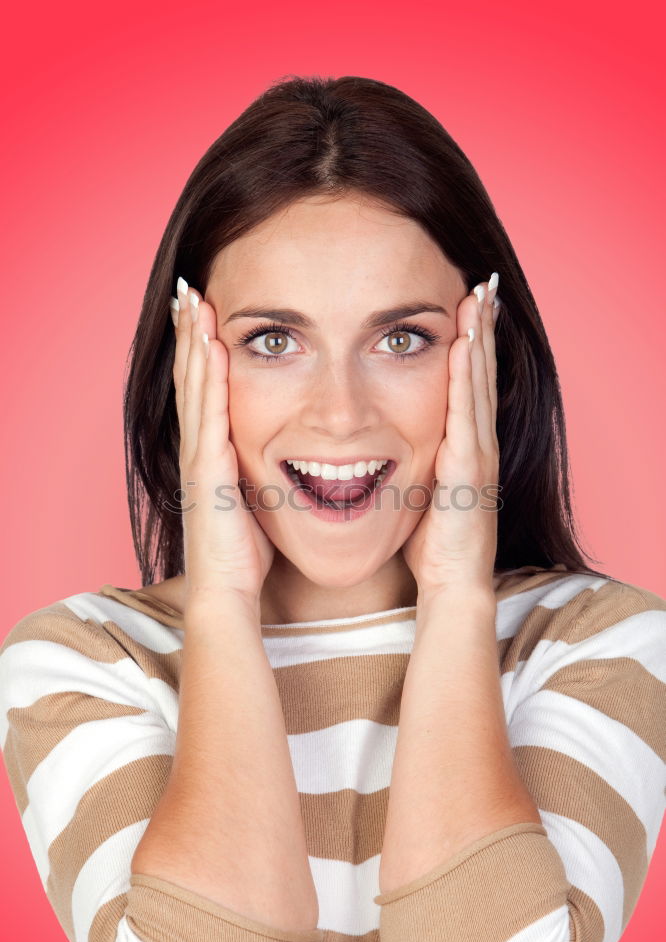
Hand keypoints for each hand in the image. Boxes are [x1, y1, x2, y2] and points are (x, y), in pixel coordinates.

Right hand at [172, 279, 274, 610]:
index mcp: (212, 453)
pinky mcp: (210, 471)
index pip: (205, 389)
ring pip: (196, 388)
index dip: (200, 350)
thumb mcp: (253, 501)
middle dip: (189, 333)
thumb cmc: (244, 553)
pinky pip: (209, 415)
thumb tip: (282, 454)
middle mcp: (200, 448)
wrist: (226, 592)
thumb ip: (256, 472)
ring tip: (191, 301)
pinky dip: (209, 379)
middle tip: (186, 289)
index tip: (202, 312)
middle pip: (193, 378)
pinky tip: (212, 347)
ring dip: (193, 342)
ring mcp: (201, 457)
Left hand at [401, 276, 500, 599]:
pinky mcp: (469, 469)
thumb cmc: (432, 544)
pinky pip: (466, 414)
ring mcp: (477, 454)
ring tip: (480, 296)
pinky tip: (463, 343)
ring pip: (477, 384)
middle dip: (482, 327)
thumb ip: (414, 463)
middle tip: (483, 284)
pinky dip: (466, 376)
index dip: (471, 344)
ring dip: (479, 337)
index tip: (468, 306)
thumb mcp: (421, 491)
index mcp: (464, 447)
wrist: (451, 585)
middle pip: (479, 373)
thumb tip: (386, 445)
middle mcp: (477, 443)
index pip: (467, 384)